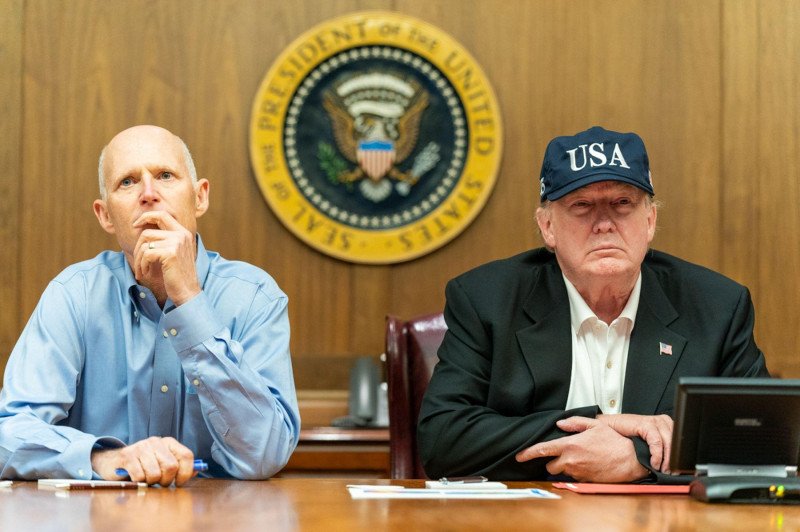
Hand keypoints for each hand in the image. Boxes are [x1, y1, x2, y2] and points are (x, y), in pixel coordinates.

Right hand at [91, 436, 195, 485]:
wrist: (114, 461)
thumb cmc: (144, 464)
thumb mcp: (163, 462)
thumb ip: (180, 466)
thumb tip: (196, 471)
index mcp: (169, 442)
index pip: (186, 456)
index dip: (186, 473)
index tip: (180, 482)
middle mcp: (156, 442)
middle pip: (171, 466)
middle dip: (167, 480)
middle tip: (160, 482)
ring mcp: (141, 447)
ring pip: (155, 474)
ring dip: (152, 482)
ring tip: (147, 479)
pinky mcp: (127, 456)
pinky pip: (140, 477)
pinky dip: (140, 482)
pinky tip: (136, 477)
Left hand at [133, 211, 199, 305]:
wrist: (187, 292)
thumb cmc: (177, 275)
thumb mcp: (174, 253)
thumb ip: (165, 240)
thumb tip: (142, 230)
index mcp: (183, 233)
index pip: (162, 215)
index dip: (146, 216)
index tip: (135, 225)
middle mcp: (181, 235)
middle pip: (147, 232)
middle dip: (137, 247)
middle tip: (137, 261)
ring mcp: (176, 243)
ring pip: (144, 244)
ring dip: (138, 259)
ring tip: (141, 270)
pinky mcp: (170, 253)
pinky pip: (146, 254)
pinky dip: (142, 265)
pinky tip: (145, 273)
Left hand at [515, 419, 648, 481]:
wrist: (630, 460)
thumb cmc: (614, 442)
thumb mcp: (595, 425)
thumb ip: (574, 423)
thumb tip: (560, 424)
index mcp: (570, 445)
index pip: (542, 450)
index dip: (528, 453)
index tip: (519, 456)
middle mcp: (571, 461)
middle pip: (550, 466)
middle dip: (554, 462)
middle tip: (566, 454)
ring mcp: (577, 473)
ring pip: (562, 472)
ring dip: (566, 467)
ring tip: (581, 458)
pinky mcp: (584, 482)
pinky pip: (574, 478)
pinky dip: (577, 473)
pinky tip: (588, 465)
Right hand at [594, 413, 673, 471]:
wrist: (609, 428)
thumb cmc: (627, 436)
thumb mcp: (649, 444)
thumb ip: (661, 450)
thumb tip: (672, 466)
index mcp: (667, 425)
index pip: (681, 442)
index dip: (680, 457)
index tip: (678, 470)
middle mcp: (663, 421)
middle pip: (677, 443)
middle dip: (674, 460)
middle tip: (670, 473)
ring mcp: (655, 421)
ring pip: (669, 443)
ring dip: (666, 459)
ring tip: (661, 469)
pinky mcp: (646, 423)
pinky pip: (656, 441)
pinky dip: (657, 454)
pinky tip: (654, 462)